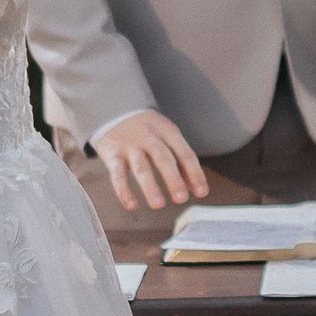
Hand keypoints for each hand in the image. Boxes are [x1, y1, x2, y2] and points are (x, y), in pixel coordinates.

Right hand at [94, 110, 208, 212]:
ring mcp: (130, 146)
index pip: (185, 153)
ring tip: (158, 205)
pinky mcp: (113, 155)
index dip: (195, 173)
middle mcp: (150, 137)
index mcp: (168, 132)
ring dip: (150, 187)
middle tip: (181, 199)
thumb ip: (181, 162)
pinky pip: (118, 175)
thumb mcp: (167, 137)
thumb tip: (196, 188)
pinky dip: (124, 191)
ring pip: (141, 167)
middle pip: (164, 159)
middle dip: (173, 179)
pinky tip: (132, 206)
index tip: (202, 192)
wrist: (115, 110)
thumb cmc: (148, 129)